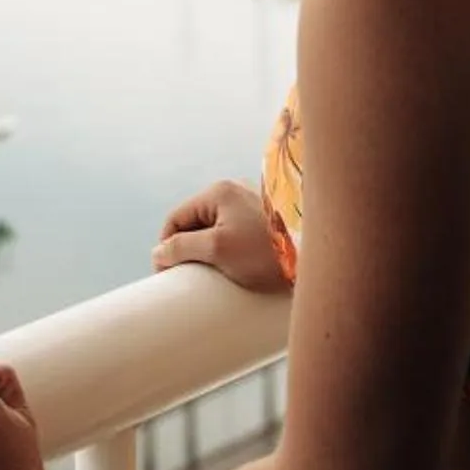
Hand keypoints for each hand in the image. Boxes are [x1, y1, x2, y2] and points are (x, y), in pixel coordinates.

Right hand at [153, 179, 290, 294]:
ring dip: (207, 251)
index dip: (166, 246)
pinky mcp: (264, 223)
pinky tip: (230, 269)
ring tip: (209, 276)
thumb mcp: (217, 249)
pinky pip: (234, 235)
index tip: (166, 274)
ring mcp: (251, 206)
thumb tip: (158, 252)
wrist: (312, 255)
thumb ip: (182, 247)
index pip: (176, 218)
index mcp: (218, 192)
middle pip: (195, 223)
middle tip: (187, 277)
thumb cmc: (265, 251)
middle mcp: (234, 192)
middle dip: (187, 249)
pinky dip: (226, 251)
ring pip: (215, 230)